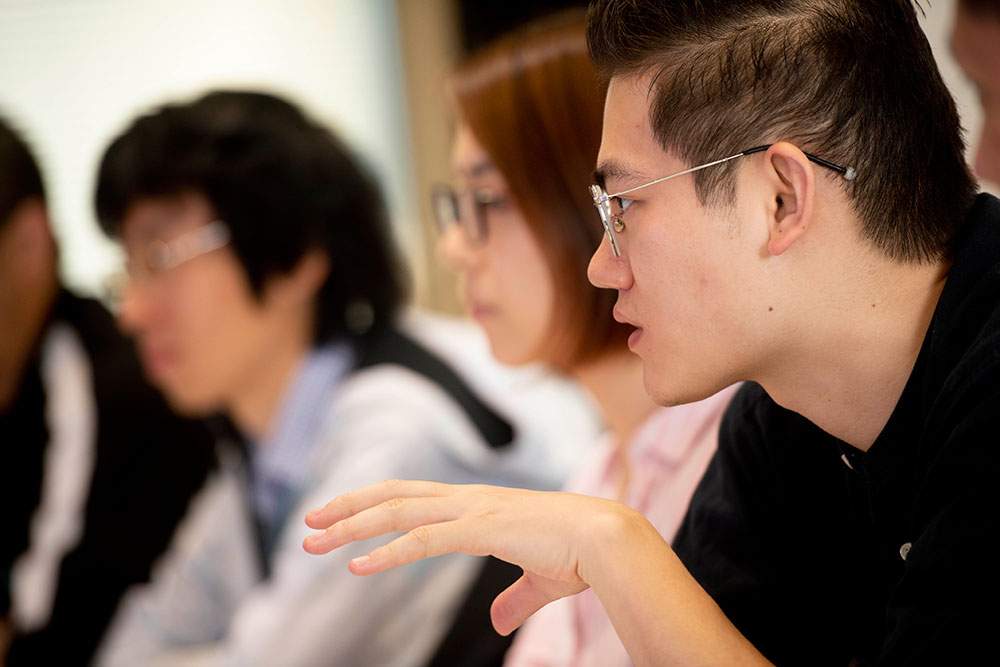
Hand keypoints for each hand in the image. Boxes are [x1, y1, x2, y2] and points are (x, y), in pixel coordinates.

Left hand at [303, 479, 644, 634]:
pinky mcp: (481, 529)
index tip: (340, 517)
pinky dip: (386, 552)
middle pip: (394, 495)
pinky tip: (356, 566)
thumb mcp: (538, 579)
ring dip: (352, 526)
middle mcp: (468, 499)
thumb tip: (501, 620)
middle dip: (348, 507)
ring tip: (313, 540)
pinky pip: (423, 541)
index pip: (412, 496)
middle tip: (309, 522)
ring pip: (398, 512)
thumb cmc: (578, 555)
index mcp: (478, 504)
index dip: (373, 503)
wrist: (608, 541)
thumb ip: (514, 597)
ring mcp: (473, 510)